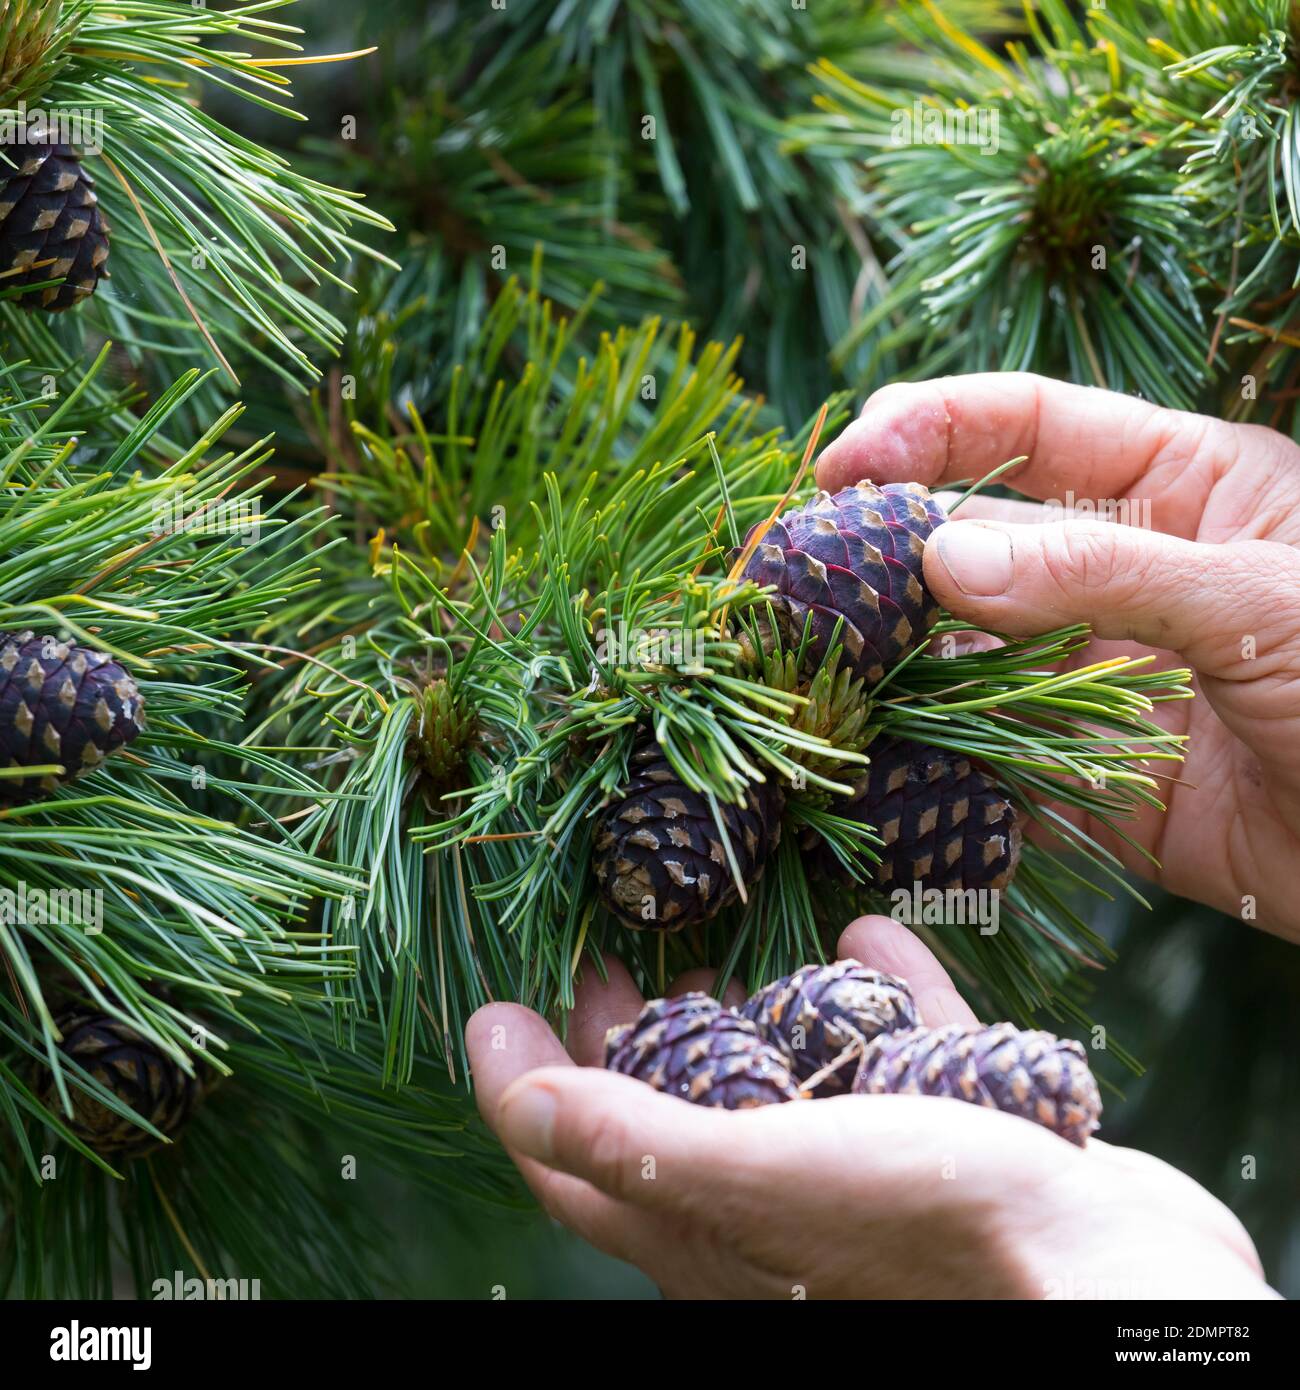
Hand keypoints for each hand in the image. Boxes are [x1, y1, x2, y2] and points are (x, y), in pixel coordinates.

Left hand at [467, 916, 1272, 1298]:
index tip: (492, 1008)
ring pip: (787, 1088)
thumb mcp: (761, 1177)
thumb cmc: (929, 1225)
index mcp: (711, 1227)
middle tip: (602, 967)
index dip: (522, 1087)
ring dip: (748, 1022)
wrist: (1116, 1276)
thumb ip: (640, 1140)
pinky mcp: (957, 1135)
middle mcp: (780, 1205)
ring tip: (712, 955)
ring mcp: (872, 1169)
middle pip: (673, 1118)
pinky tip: (873, 937)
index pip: (579, 1160)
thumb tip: (512, 1096)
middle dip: (626, 1044)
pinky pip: (903, 1053)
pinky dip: (883, 997)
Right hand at [817, 373, 1299, 941]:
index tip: (843, 464)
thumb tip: (942, 556)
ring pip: (971, 652)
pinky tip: (883, 755)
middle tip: (801, 574)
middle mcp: (1127, 574)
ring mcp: (1103, 678)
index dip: (932, 428)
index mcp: (1185, 488)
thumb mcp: (1262, 601)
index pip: (1032, 428)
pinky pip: (992, 760)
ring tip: (823, 663)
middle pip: (979, 538)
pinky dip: (936, 762)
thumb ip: (1103, 571)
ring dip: (899, 658)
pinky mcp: (1094, 780)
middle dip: (888, 550)